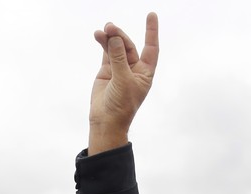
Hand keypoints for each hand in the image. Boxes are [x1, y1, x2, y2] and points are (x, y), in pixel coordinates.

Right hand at [89, 13, 159, 154]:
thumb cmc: (121, 106)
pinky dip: (103, 44)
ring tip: (103, 31)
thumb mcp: (123, 81)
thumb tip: (115, 38)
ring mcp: (119, 69)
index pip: (151, 48)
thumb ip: (119, 58)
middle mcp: (133, 69)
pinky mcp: (106, 71)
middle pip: (129, 46)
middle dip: (120, 36)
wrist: (106, 121)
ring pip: (116, 47)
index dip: (151, 32)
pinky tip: (99, 36)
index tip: (151, 15)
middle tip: (110, 28)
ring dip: (110, 38)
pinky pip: (106, 53)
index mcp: (144, 72)